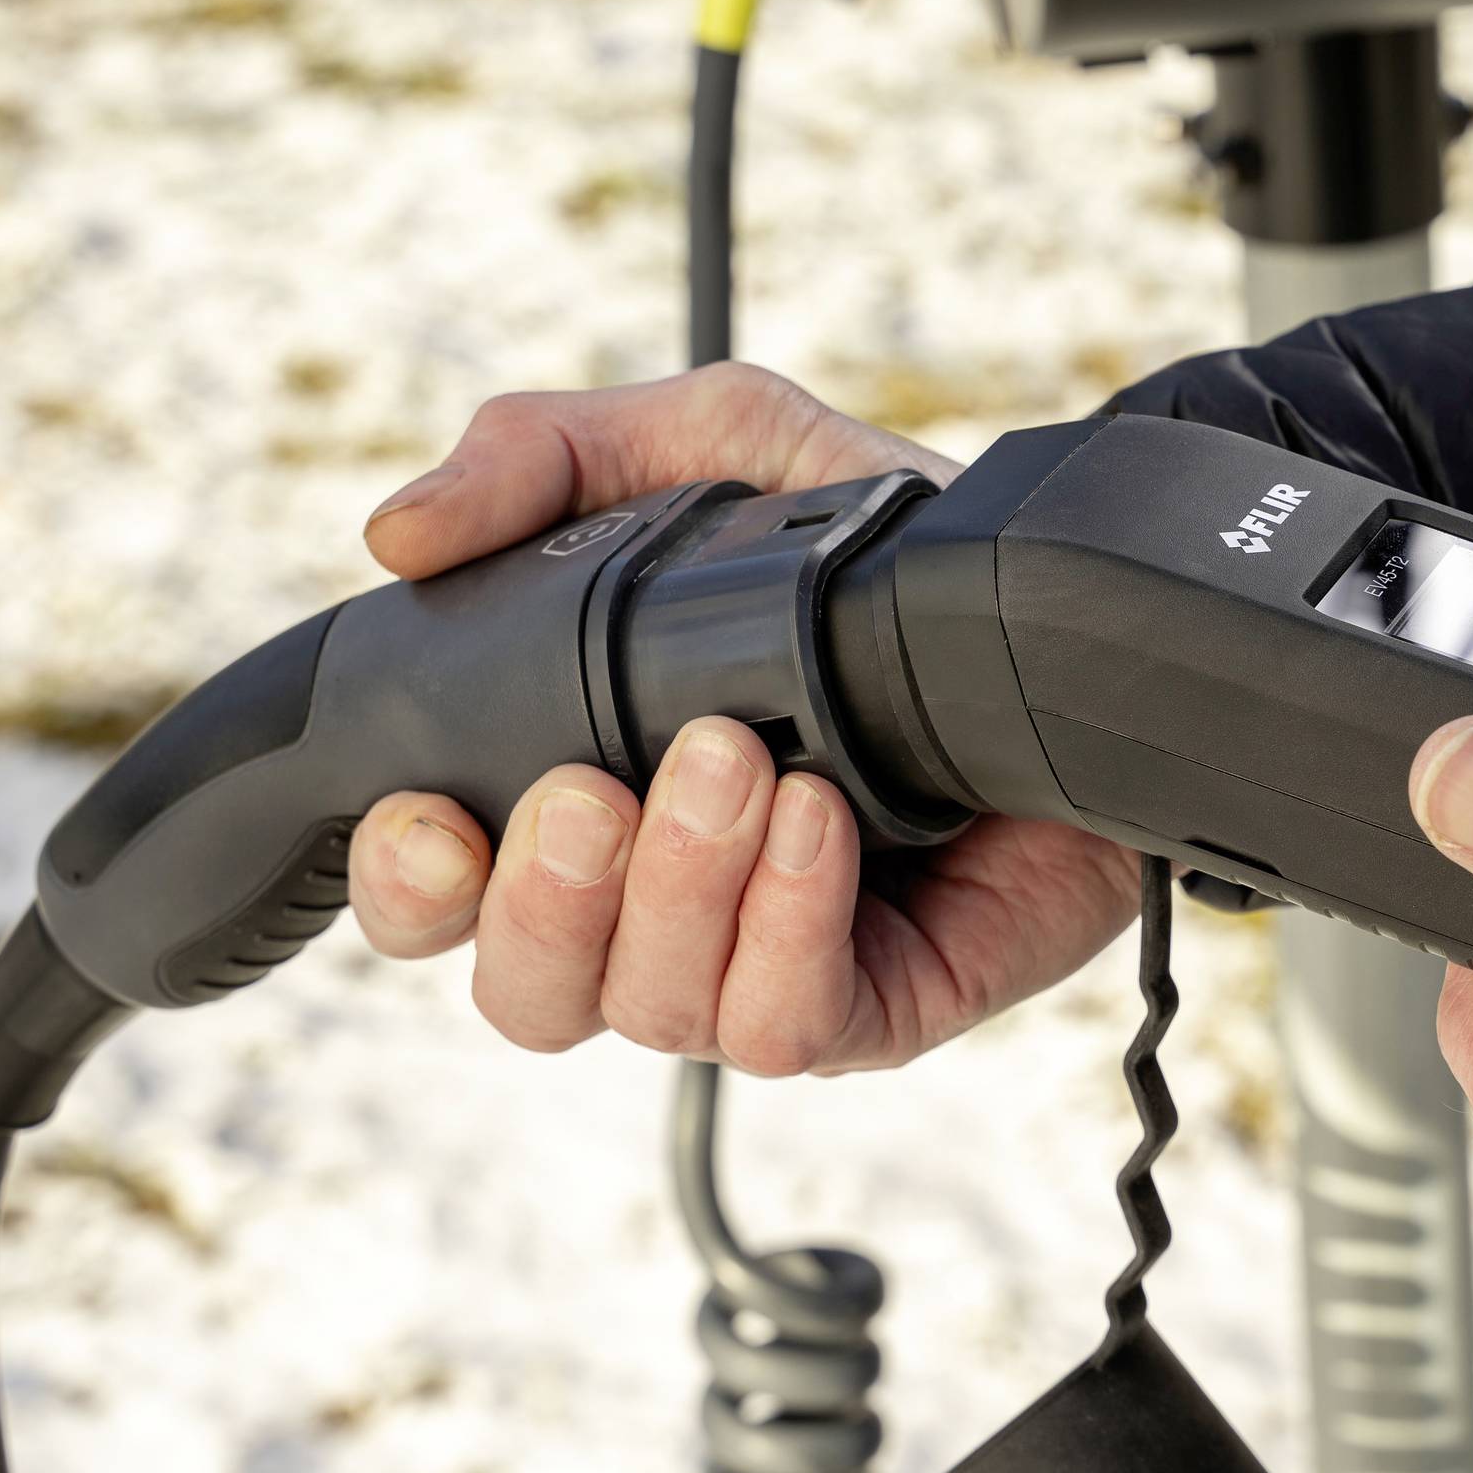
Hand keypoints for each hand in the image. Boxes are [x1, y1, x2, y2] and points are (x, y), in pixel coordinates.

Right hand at [343, 364, 1140, 1070]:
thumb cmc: (884, 548)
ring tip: (740, 761)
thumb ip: (550, 454)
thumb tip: (399, 530)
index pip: (436, 902)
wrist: (1073, 606)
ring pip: (649, 1009)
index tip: (429, 815)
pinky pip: (783, 1025)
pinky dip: (782, 928)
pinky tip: (817, 820)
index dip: (406, 885)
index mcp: (583, 796)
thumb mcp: (714, 447)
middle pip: (525, 994)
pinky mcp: (875, 1006)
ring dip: (678, 887)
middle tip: (594, 789)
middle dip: (539, 900)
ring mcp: (760, 966)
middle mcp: (656, 906)